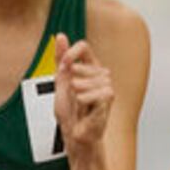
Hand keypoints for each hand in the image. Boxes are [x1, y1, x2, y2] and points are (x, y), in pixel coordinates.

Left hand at [53, 34, 113, 154]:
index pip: (84, 47)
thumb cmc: (69, 112)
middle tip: (72, 94)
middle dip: (72, 79)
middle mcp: (99, 74)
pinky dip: (85, 99)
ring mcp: (106, 85)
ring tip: (78, 102)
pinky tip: (84, 106)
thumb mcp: (60, 82)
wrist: (74, 134)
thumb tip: (61, 36)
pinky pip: (97, 91)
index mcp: (88, 68)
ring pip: (89, 79)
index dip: (72, 52)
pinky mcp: (109, 98)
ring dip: (78, 92)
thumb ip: (61, 59)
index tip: (64, 63)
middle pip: (84, 64)